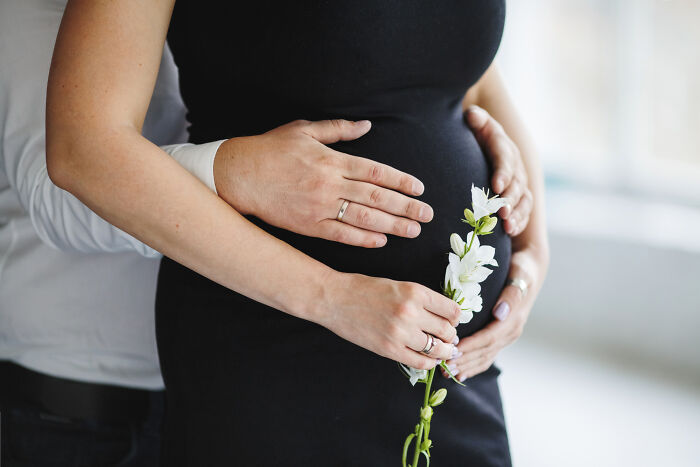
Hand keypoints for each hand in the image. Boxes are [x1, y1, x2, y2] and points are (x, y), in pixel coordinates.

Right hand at [213, 119, 433, 247]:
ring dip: (392, 225)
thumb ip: (338, 130)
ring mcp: (320, 207)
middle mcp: (330, 184)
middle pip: (377, 196)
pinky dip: (362, 238)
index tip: (420, 188)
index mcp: (332, 160)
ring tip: (413, 230)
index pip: (376, 171)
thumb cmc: (271, 149)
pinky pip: (341, 234)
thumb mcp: (304, 130)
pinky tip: (380, 240)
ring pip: (364, 217)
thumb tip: (367, 126)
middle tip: (428, 215)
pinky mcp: (308, 225)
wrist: (239, 174)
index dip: (401, 180)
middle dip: (406, 206)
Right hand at [321, 272, 461, 369]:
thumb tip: (444, 316)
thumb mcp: (398, 285)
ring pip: (437, 349)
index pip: (452, 310)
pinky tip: (429, 360)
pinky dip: (429, 363)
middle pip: (447, 331)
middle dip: (451, 336)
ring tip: (444, 351)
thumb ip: (421, 299)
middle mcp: (411, 312)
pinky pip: (420, 362)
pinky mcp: (389, 349)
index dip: (456, 318)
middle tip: (449, 338)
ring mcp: (400, 332)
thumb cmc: (364, 288)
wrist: (335, 298)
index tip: (453, 321)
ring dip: (444, 352)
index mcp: (416, 291)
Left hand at [441, 244, 547, 380]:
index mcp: (513, 320)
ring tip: (446, 372)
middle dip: (464, 360)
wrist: (530, 271)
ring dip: (466, 366)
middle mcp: (510, 332)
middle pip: (485, 351)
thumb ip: (511, 296)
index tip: (452, 351)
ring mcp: (506, 337)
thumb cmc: (521, 271)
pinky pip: (487, 356)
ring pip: (485, 357)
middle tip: (443, 365)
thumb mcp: (519, 277)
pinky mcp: (501, 337)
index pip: (489, 338)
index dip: (470, 346)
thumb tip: (500, 313)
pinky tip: (461, 374)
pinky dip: (474, 366)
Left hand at [465, 106, 532, 235]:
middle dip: (510, 199)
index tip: (496, 186)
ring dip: (516, 214)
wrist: (479, 143)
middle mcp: (515, 166)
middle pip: (517, 184)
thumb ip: (475, 118)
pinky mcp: (517, 197)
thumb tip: (473, 116)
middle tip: (501, 212)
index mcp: (503, 147)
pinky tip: (509, 232)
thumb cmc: (473, 134)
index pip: (505, 159)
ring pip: (523, 199)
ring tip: (507, 226)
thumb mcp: (474, 122)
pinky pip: (522, 211)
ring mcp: (518, 183)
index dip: (503, 172)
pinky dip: (518, 222)